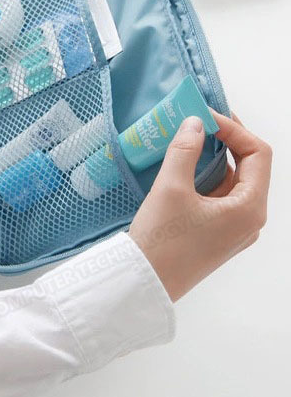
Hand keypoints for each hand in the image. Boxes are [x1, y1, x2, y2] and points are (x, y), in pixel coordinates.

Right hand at [128, 111, 271, 301]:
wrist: (142, 284)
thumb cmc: (161, 240)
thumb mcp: (170, 188)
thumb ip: (185, 150)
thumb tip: (195, 122)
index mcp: (250, 208)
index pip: (258, 154)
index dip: (234, 129)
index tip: (205, 116)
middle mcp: (250, 219)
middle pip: (250, 167)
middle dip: (226, 141)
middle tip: (199, 121)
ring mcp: (235, 230)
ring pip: (234, 183)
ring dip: (214, 159)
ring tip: (187, 140)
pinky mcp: (217, 237)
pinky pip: (220, 199)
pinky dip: (206, 179)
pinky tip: (183, 168)